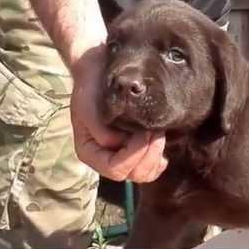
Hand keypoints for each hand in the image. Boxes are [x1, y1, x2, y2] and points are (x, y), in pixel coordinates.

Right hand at [70, 45, 167, 182]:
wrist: (99, 72)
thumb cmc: (91, 89)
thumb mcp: (88, 106)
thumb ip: (100, 129)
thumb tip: (118, 144)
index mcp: (90, 152)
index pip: (114, 168)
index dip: (132, 155)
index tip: (144, 132)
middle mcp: (105, 159)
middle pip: (132, 175)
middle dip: (148, 155)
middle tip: (156, 132)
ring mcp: (121, 156)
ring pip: (143, 174)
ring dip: (155, 156)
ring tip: (159, 134)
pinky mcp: (134, 149)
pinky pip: (150, 167)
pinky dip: (158, 160)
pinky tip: (161, 146)